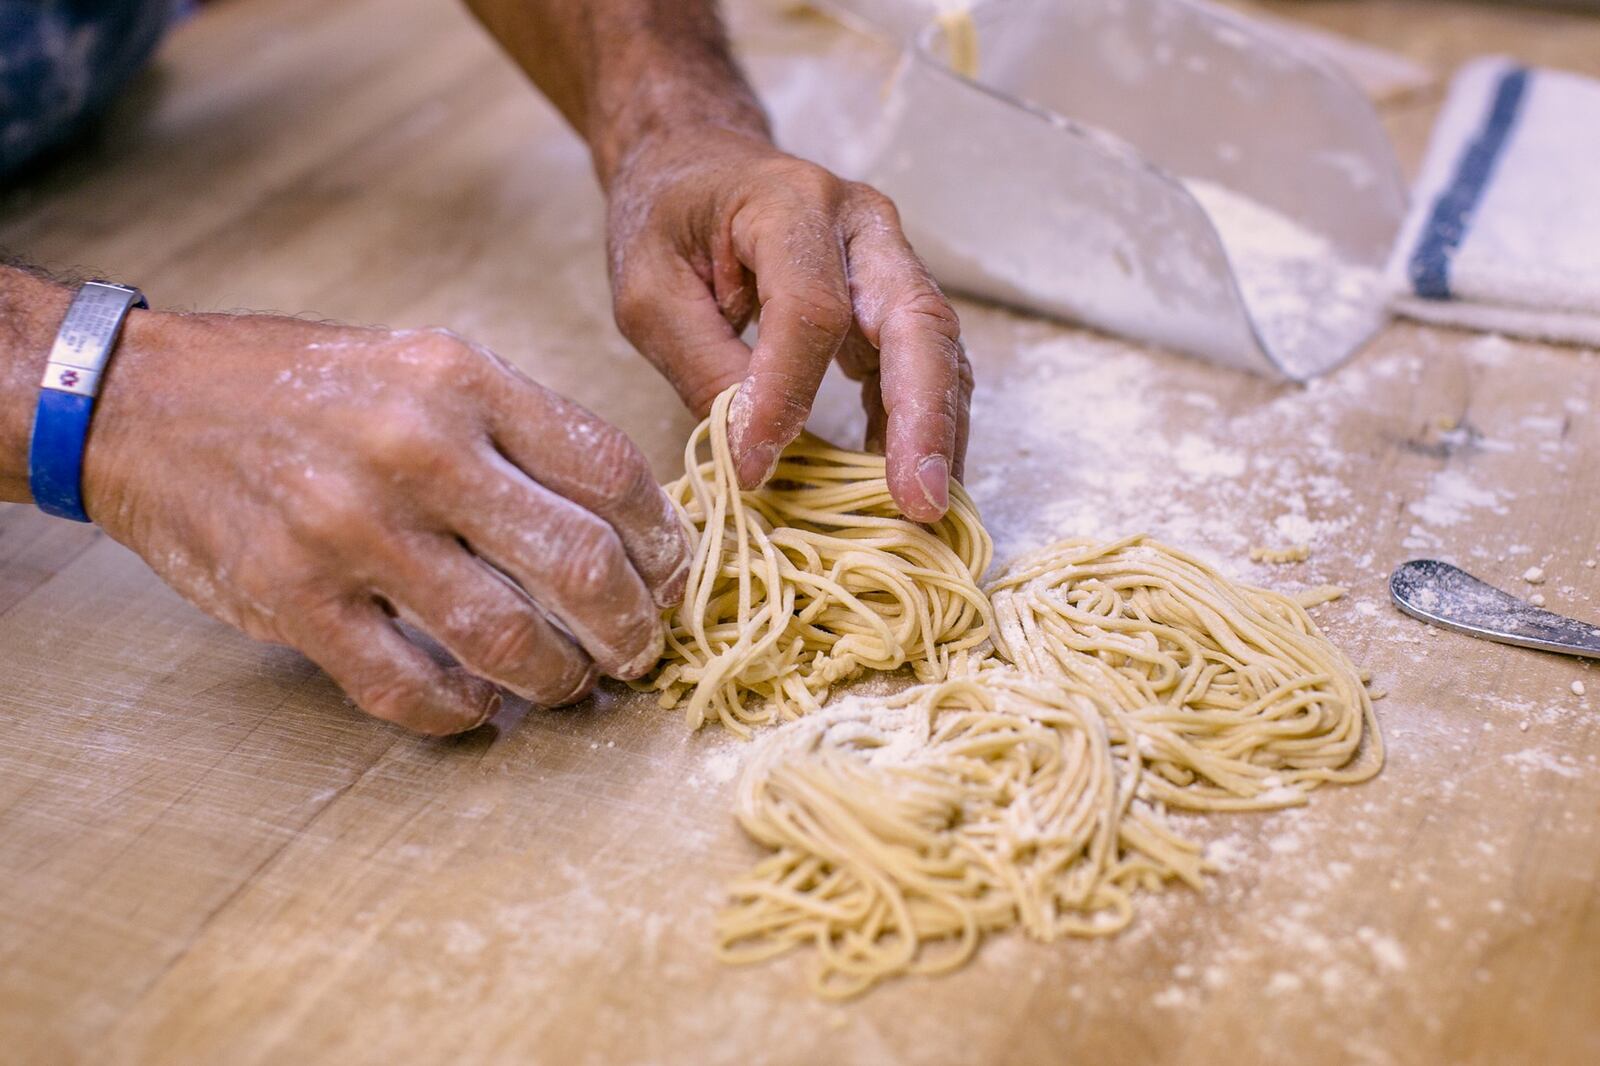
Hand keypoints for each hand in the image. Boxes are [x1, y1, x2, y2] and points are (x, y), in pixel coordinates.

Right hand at [82, 311, 689, 734]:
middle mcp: (419, 449)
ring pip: (506, 638)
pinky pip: (410, 688)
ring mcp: (353, 529)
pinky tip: (477, 706)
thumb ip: (518, 430)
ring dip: (557, 679)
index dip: (664, 540)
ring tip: (568, 683)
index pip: (610, 469)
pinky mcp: (294, 599)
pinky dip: (462, 712)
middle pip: (579, 561)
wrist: (145, 401)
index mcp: (464, 380)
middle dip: (633, 625)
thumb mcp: (424, 366)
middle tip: (640, 651)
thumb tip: (621, 521)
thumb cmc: (304, 387)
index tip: (674, 577)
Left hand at [604, 126, 972, 523]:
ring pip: (939, 348)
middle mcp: (862, 224)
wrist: (695, 165)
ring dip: (938, 433)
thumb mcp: (648, 293)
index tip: (755, 466)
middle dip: (923, 418)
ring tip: (926, 509)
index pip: (811, 309)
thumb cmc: (665, 221)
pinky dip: (923, 427)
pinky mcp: (894, 297)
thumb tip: (755, 448)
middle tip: (918, 501)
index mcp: (790, 203)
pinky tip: (906, 483)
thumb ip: (701, 364)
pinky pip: (926, 364)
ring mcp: (890, 258)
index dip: (789, 394)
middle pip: (917, 320)